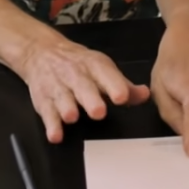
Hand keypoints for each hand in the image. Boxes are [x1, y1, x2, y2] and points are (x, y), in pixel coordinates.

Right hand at [15, 37, 151, 142]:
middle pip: (83, 87)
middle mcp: (76, 75)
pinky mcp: (43, 101)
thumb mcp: (103, 69)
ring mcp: (58, 88)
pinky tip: (55, 135)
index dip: (114, 85)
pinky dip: (50, 125)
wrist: (42, 53)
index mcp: (95, 66)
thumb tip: (145, 95)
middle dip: (90, 99)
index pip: (106, 74)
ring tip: (72, 116)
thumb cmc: (80, 66)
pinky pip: (46, 113)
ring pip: (62, 98)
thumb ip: (124, 85)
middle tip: (98, 112)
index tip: (121, 97)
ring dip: (67, 108)